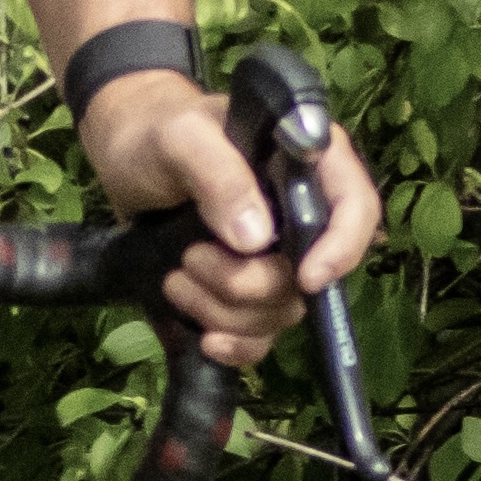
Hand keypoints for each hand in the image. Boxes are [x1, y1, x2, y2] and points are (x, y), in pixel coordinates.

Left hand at [79, 68, 381, 368]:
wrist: (124, 159)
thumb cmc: (157, 134)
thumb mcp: (179, 138)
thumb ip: (218, 174)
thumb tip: (256, 239)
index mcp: (306, 164)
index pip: (356, 206)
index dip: (342, 246)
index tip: (307, 276)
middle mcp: (302, 216)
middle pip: (310, 277)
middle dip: (248, 283)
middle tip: (192, 257)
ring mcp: (276, 259)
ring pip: (280, 312)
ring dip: (225, 310)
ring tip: (175, 277)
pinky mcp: (247, 293)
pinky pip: (261, 339)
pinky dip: (235, 346)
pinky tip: (204, 339)